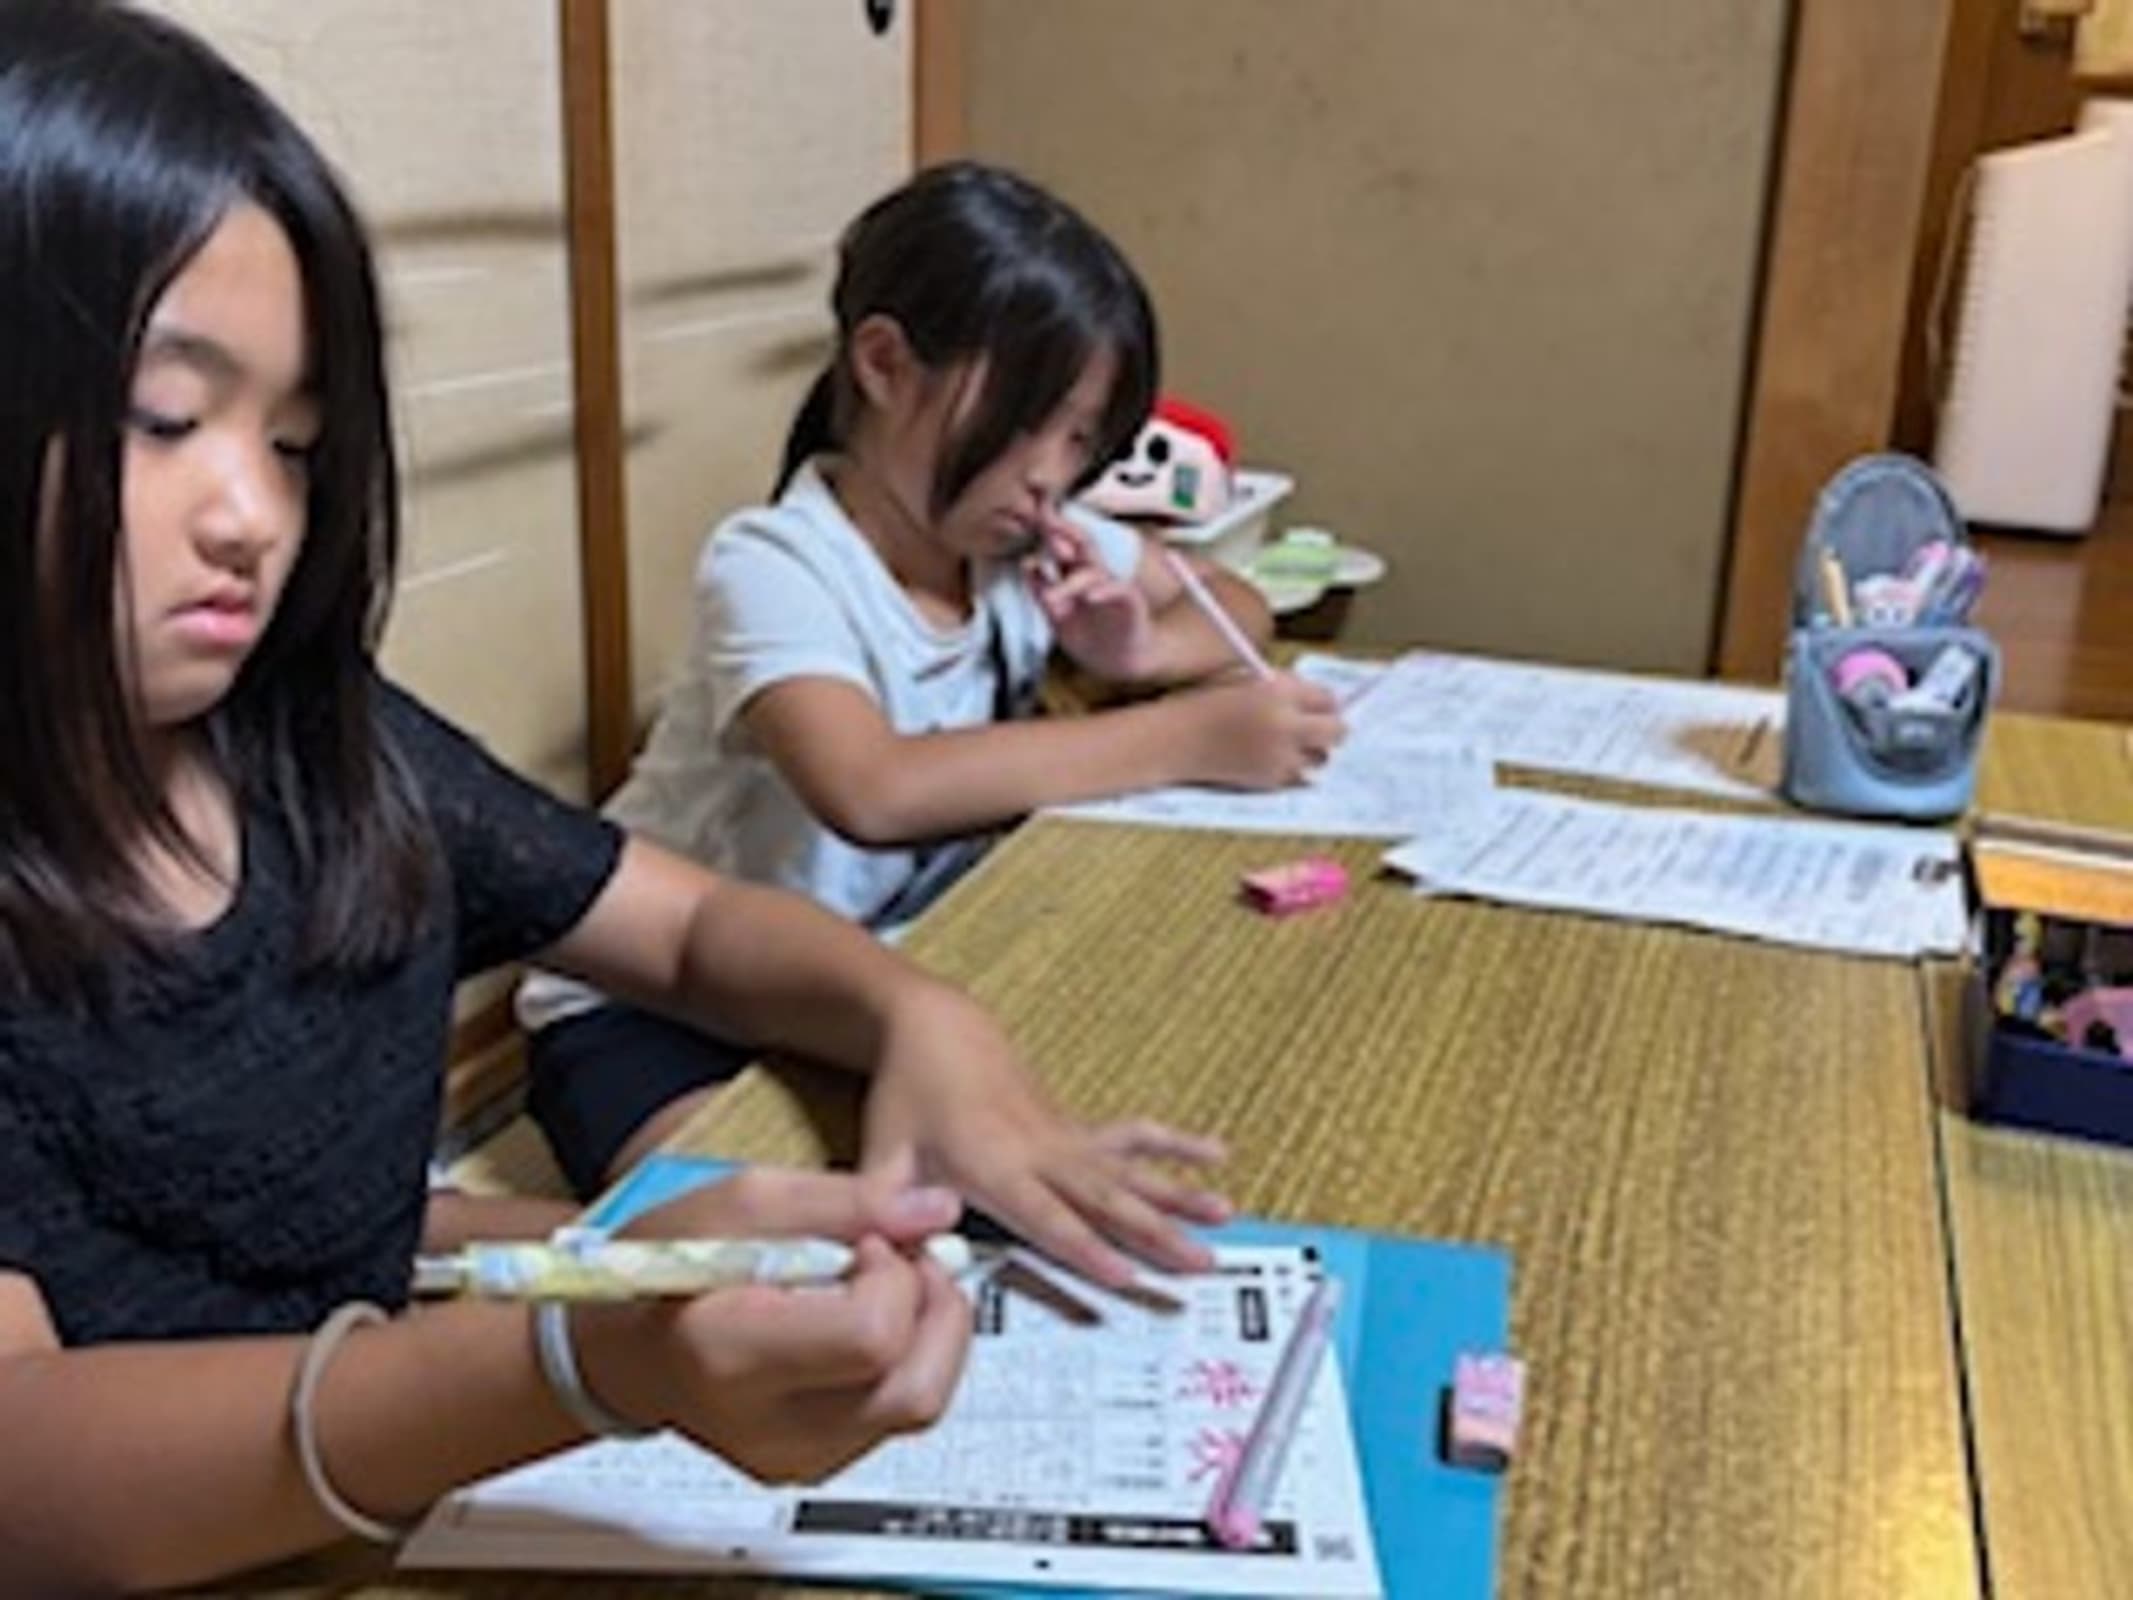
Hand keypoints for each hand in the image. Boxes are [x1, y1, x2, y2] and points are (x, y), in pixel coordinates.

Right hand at [573, 1168, 972, 1482]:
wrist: (619, 1349)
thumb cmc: (663, 1270)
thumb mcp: (739, 1201)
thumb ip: (845, 1201)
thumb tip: (934, 1210)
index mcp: (732, 1354)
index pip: (871, 1336)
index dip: (892, 1273)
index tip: (867, 1240)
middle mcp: (767, 1426)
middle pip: (915, 1389)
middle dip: (932, 1307)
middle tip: (899, 1260)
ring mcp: (795, 1457)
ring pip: (920, 1405)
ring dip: (928, 1332)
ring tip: (884, 1285)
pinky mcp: (815, 1465)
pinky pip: (898, 1417)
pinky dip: (906, 1360)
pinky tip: (865, 1321)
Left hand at [860, 985, 1231, 1288]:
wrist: (936, 1027)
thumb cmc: (907, 1097)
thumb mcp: (881, 1152)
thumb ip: (885, 1204)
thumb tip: (902, 1244)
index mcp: (993, 1165)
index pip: (1046, 1216)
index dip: (1085, 1248)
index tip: (1125, 1276)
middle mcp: (1040, 1152)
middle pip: (1106, 1198)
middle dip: (1156, 1233)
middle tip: (1202, 1263)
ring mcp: (1063, 1137)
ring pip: (1130, 1168)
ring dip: (1179, 1192)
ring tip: (1227, 1214)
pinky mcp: (1074, 1127)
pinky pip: (1133, 1137)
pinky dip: (1175, 1144)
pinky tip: (1217, 1152)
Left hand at [1029, 514, 1160, 680]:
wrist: (1121, 665)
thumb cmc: (1090, 637)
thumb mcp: (1057, 617)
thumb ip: (1042, 591)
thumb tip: (1026, 564)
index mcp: (1076, 575)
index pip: (1063, 546)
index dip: (1050, 529)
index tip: (1035, 513)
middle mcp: (1095, 575)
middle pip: (1082, 545)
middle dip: (1064, 532)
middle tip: (1046, 522)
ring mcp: (1112, 587)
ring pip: (1093, 572)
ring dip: (1071, 581)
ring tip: (1051, 595)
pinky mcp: (1130, 603)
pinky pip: (1117, 591)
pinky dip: (1103, 592)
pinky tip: (1089, 596)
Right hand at [1178, 671, 1344, 787]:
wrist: (1175, 740)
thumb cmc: (1203, 703)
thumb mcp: (1245, 680)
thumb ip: (1283, 688)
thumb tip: (1318, 700)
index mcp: (1279, 692)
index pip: (1328, 698)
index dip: (1324, 702)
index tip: (1317, 705)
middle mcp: (1286, 724)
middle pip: (1337, 731)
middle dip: (1331, 728)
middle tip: (1319, 727)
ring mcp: (1280, 756)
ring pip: (1321, 758)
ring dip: (1312, 751)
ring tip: (1288, 744)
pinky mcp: (1270, 780)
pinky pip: (1298, 776)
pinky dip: (1291, 768)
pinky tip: (1270, 758)